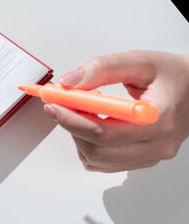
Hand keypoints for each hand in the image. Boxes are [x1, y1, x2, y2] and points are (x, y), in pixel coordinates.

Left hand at [45, 50, 188, 171]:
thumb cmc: (171, 74)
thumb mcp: (137, 61)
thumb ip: (101, 68)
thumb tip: (68, 82)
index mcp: (158, 120)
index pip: (105, 133)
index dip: (72, 120)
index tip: (53, 104)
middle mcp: (158, 145)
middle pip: (98, 151)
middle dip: (70, 126)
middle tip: (59, 104)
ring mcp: (151, 156)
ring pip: (98, 160)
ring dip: (78, 135)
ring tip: (82, 109)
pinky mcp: (142, 159)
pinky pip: (104, 162)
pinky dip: (88, 144)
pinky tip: (92, 121)